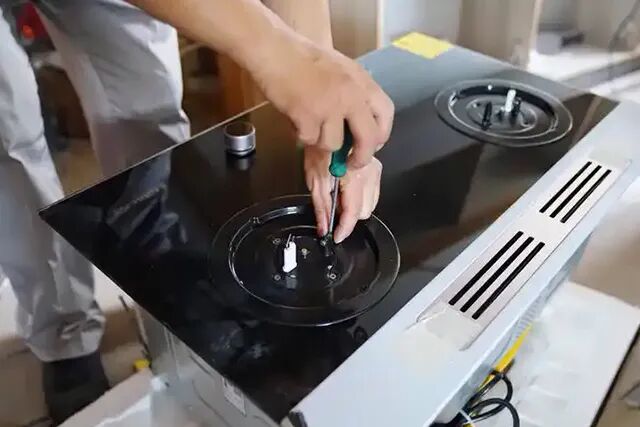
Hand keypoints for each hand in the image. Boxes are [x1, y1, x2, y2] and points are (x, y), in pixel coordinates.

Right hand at [248, 32, 393, 168]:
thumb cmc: (302, 57)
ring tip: (308, 122)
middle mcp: (351, 95)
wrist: (274, 50)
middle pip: (368, 138)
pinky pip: (309, 140)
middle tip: (351, 162)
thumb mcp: (340, 70)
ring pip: (333, 144)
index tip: (372, 144)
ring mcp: (330, 107)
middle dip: (361, 156)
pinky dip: (300, 134)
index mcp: (361, 81)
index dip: (381, 134)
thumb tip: (355, 126)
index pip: (386, 113)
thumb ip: (352, 94)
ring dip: (320, 140)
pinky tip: (295, 118)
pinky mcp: (308, 116)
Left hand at [304, 147, 381, 242]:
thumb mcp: (314, 178)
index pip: (353, 212)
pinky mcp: (378, 167)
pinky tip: (349, 186)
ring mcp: (376, 170)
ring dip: (356, 205)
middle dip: (348, 214)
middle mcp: (369, 174)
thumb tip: (324, 228)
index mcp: (353, 176)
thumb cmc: (320, 146)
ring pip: (370, 204)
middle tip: (334, 205)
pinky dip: (361, 196)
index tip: (337, 236)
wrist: (331, 124)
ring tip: (341, 193)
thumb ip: (321, 206)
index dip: (344, 228)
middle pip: (364, 211)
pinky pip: (373, 193)